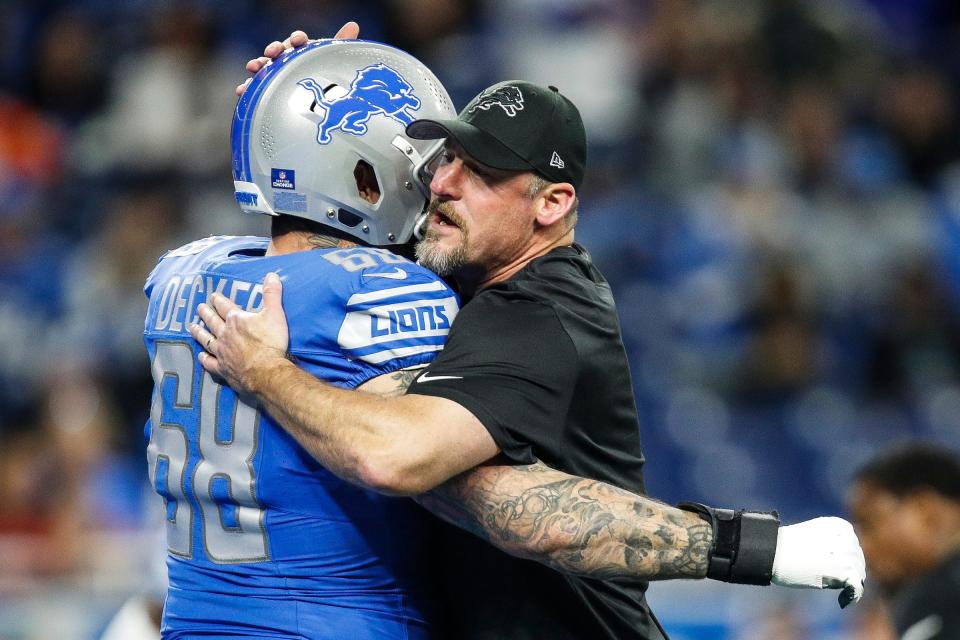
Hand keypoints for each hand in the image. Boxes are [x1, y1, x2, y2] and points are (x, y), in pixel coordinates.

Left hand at [189, 272, 289, 395]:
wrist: (265, 372)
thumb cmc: (271, 342)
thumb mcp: (275, 313)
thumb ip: (272, 294)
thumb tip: (271, 274)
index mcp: (236, 320)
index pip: (224, 306)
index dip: (218, 300)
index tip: (213, 296)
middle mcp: (225, 334)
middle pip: (212, 321)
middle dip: (205, 313)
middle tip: (199, 308)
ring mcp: (222, 352)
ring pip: (206, 340)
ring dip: (199, 333)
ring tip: (192, 327)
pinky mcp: (222, 369)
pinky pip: (209, 362)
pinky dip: (204, 359)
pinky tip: (200, 356)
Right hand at [235, 22, 360, 95]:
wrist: (316, 102)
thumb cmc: (322, 74)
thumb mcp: (331, 60)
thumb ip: (340, 43)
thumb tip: (353, 25)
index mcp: (302, 49)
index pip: (299, 40)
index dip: (297, 40)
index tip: (297, 41)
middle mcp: (287, 58)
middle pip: (279, 50)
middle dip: (274, 50)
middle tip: (271, 52)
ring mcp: (275, 72)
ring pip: (265, 66)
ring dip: (258, 64)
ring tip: (253, 67)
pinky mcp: (267, 87)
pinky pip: (256, 86)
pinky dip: (249, 87)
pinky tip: (242, 90)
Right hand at [771, 517, 865, 608]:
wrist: (775, 552)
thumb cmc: (786, 546)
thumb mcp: (812, 535)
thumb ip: (828, 542)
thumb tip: (839, 560)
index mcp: (840, 526)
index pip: (851, 547)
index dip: (845, 560)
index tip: (833, 569)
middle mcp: (848, 537)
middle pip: (856, 560)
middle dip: (848, 572)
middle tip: (834, 583)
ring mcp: (848, 554)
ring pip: (858, 574)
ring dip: (848, 584)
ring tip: (837, 591)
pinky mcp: (845, 570)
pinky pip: (856, 587)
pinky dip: (852, 596)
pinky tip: (842, 601)